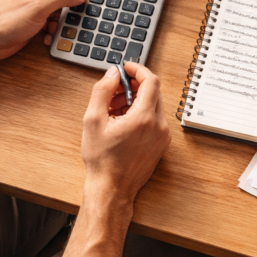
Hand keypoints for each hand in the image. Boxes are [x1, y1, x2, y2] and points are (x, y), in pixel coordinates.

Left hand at [0, 0, 88, 59]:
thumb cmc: (5, 20)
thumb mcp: (39, 6)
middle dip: (72, 9)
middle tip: (80, 17)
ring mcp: (37, 8)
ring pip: (60, 13)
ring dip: (62, 23)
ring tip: (57, 29)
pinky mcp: (35, 22)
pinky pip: (52, 24)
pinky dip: (54, 32)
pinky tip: (48, 36)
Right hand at [80, 62, 169, 206]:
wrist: (112, 189)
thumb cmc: (102, 160)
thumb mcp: (93, 120)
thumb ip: (102, 91)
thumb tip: (112, 74)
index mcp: (144, 118)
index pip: (150, 81)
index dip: (138, 69)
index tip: (126, 68)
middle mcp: (159, 126)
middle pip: (153, 92)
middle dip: (134, 86)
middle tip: (115, 90)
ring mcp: (162, 136)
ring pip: (153, 106)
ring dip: (136, 100)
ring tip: (114, 109)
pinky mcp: (161, 144)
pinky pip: (154, 120)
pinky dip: (140, 114)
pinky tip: (122, 122)